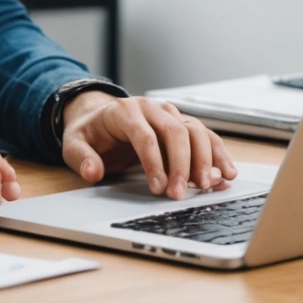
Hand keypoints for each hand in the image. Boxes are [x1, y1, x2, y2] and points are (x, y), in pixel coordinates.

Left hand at [60, 93, 237, 199]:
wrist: (99, 118)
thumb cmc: (90, 133)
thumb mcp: (75, 144)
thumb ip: (83, 159)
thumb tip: (93, 172)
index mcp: (125, 110)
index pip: (144, 135)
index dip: (154, 162)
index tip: (158, 187)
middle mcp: (152, 108)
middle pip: (175, 131)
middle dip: (182, 165)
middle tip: (180, 194)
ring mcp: (170, 114)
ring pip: (195, 131)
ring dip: (205, 159)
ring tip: (209, 185)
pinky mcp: (182, 124)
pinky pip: (205, 136)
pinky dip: (218, 154)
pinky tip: (227, 173)